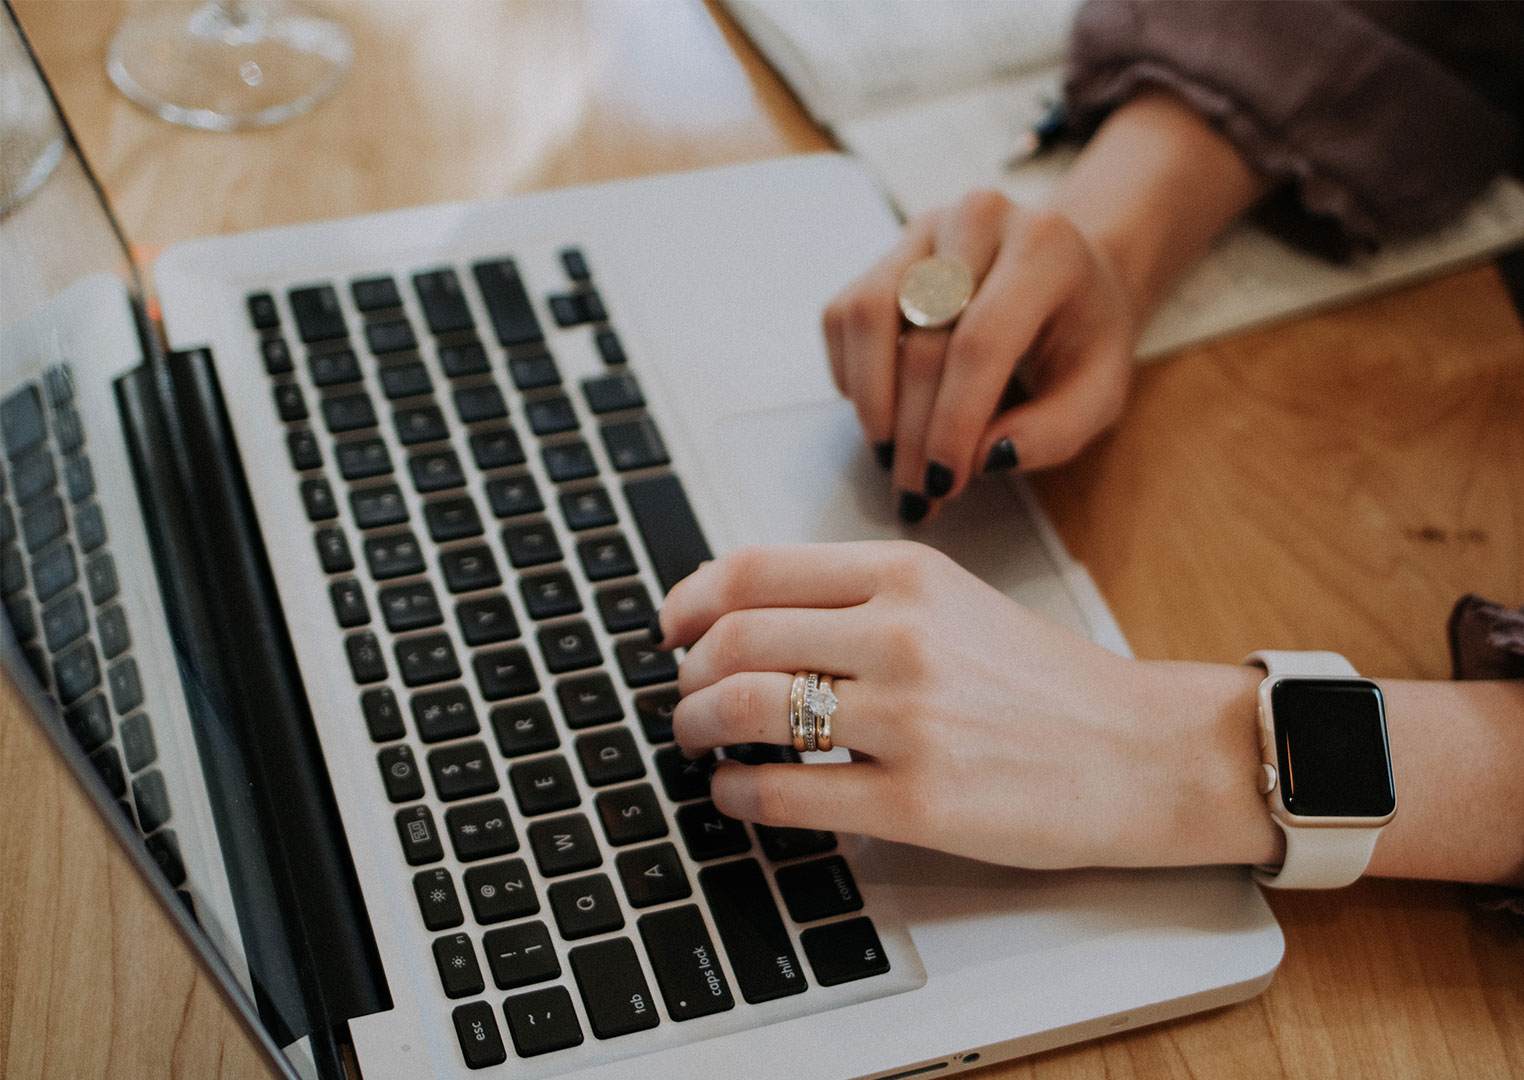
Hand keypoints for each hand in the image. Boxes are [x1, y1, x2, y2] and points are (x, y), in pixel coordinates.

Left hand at [658, 541, 1276, 869]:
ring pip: (746, 710)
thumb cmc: (1047, 682)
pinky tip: (735, 795)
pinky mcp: (918, 802)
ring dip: (696, 728)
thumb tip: (748, 617)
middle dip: (686, 674)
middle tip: (682, 696)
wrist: (1143, 750)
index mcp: (907, 574)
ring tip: (698, 742)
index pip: (754, 569)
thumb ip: (859, 598)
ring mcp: (909, 719)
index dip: (689, 599)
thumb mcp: (955, 601)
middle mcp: (902, 635)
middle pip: (735, 639)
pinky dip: (736, 795)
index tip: (670, 626)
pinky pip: (785, 793)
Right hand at [822, 190, 1134, 522]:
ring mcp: (924, 230)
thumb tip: (984, 458)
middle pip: (923, 339)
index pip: (981, 341)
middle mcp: (979, 221)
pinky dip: (851, 374)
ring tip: (891, 454)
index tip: (943, 482)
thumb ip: (1054, 431)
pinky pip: (843, 316)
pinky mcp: (886, 252)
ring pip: (867, 316)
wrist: (1067, 274)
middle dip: (913, 432)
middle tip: (916, 492)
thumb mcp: (1099, 391)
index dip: (953, 421)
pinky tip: (884, 409)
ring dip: (871, 401)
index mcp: (1045, 248)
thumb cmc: (1082, 336)